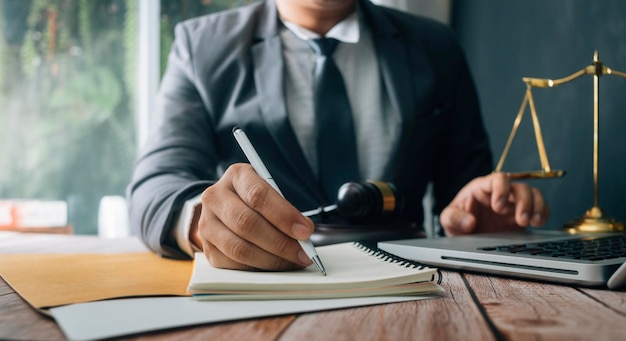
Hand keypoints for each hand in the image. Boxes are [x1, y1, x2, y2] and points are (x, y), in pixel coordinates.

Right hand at [189, 163, 313, 270]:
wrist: (226, 206)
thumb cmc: (255, 199)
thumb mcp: (270, 192)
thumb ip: (285, 209)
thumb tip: (304, 235)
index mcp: (236, 176)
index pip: (258, 196)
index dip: (284, 216)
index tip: (305, 231)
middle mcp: (215, 197)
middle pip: (247, 224)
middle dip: (281, 243)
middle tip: (303, 253)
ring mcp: (207, 224)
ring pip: (239, 248)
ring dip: (271, 260)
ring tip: (292, 262)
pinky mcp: (207, 248)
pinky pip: (234, 264)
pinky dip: (258, 269)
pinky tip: (274, 266)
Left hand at [440, 172, 548, 235]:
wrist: (467, 233)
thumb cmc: (458, 219)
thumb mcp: (448, 219)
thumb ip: (454, 218)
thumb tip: (469, 222)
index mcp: (482, 188)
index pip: (498, 179)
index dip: (501, 189)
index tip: (498, 207)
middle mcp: (501, 192)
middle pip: (520, 187)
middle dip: (523, 202)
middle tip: (520, 220)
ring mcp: (514, 203)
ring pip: (533, 195)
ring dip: (536, 207)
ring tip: (532, 222)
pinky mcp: (523, 214)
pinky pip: (540, 207)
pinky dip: (543, 213)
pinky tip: (538, 222)